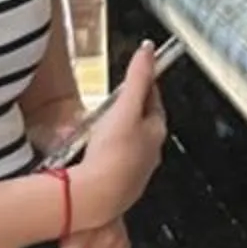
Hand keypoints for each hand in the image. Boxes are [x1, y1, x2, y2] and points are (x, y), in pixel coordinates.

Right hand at [67, 45, 167, 232]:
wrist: (97, 196)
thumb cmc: (113, 154)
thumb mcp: (125, 107)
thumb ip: (137, 77)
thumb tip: (148, 51)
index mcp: (156, 131)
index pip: (154, 100)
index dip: (144, 86)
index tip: (137, 76)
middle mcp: (150, 153)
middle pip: (141, 123)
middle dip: (128, 110)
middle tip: (115, 100)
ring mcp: (135, 170)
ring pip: (127, 144)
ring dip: (114, 133)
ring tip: (98, 126)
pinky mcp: (118, 185)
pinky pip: (112, 162)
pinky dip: (103, 154)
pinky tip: (90, 153)